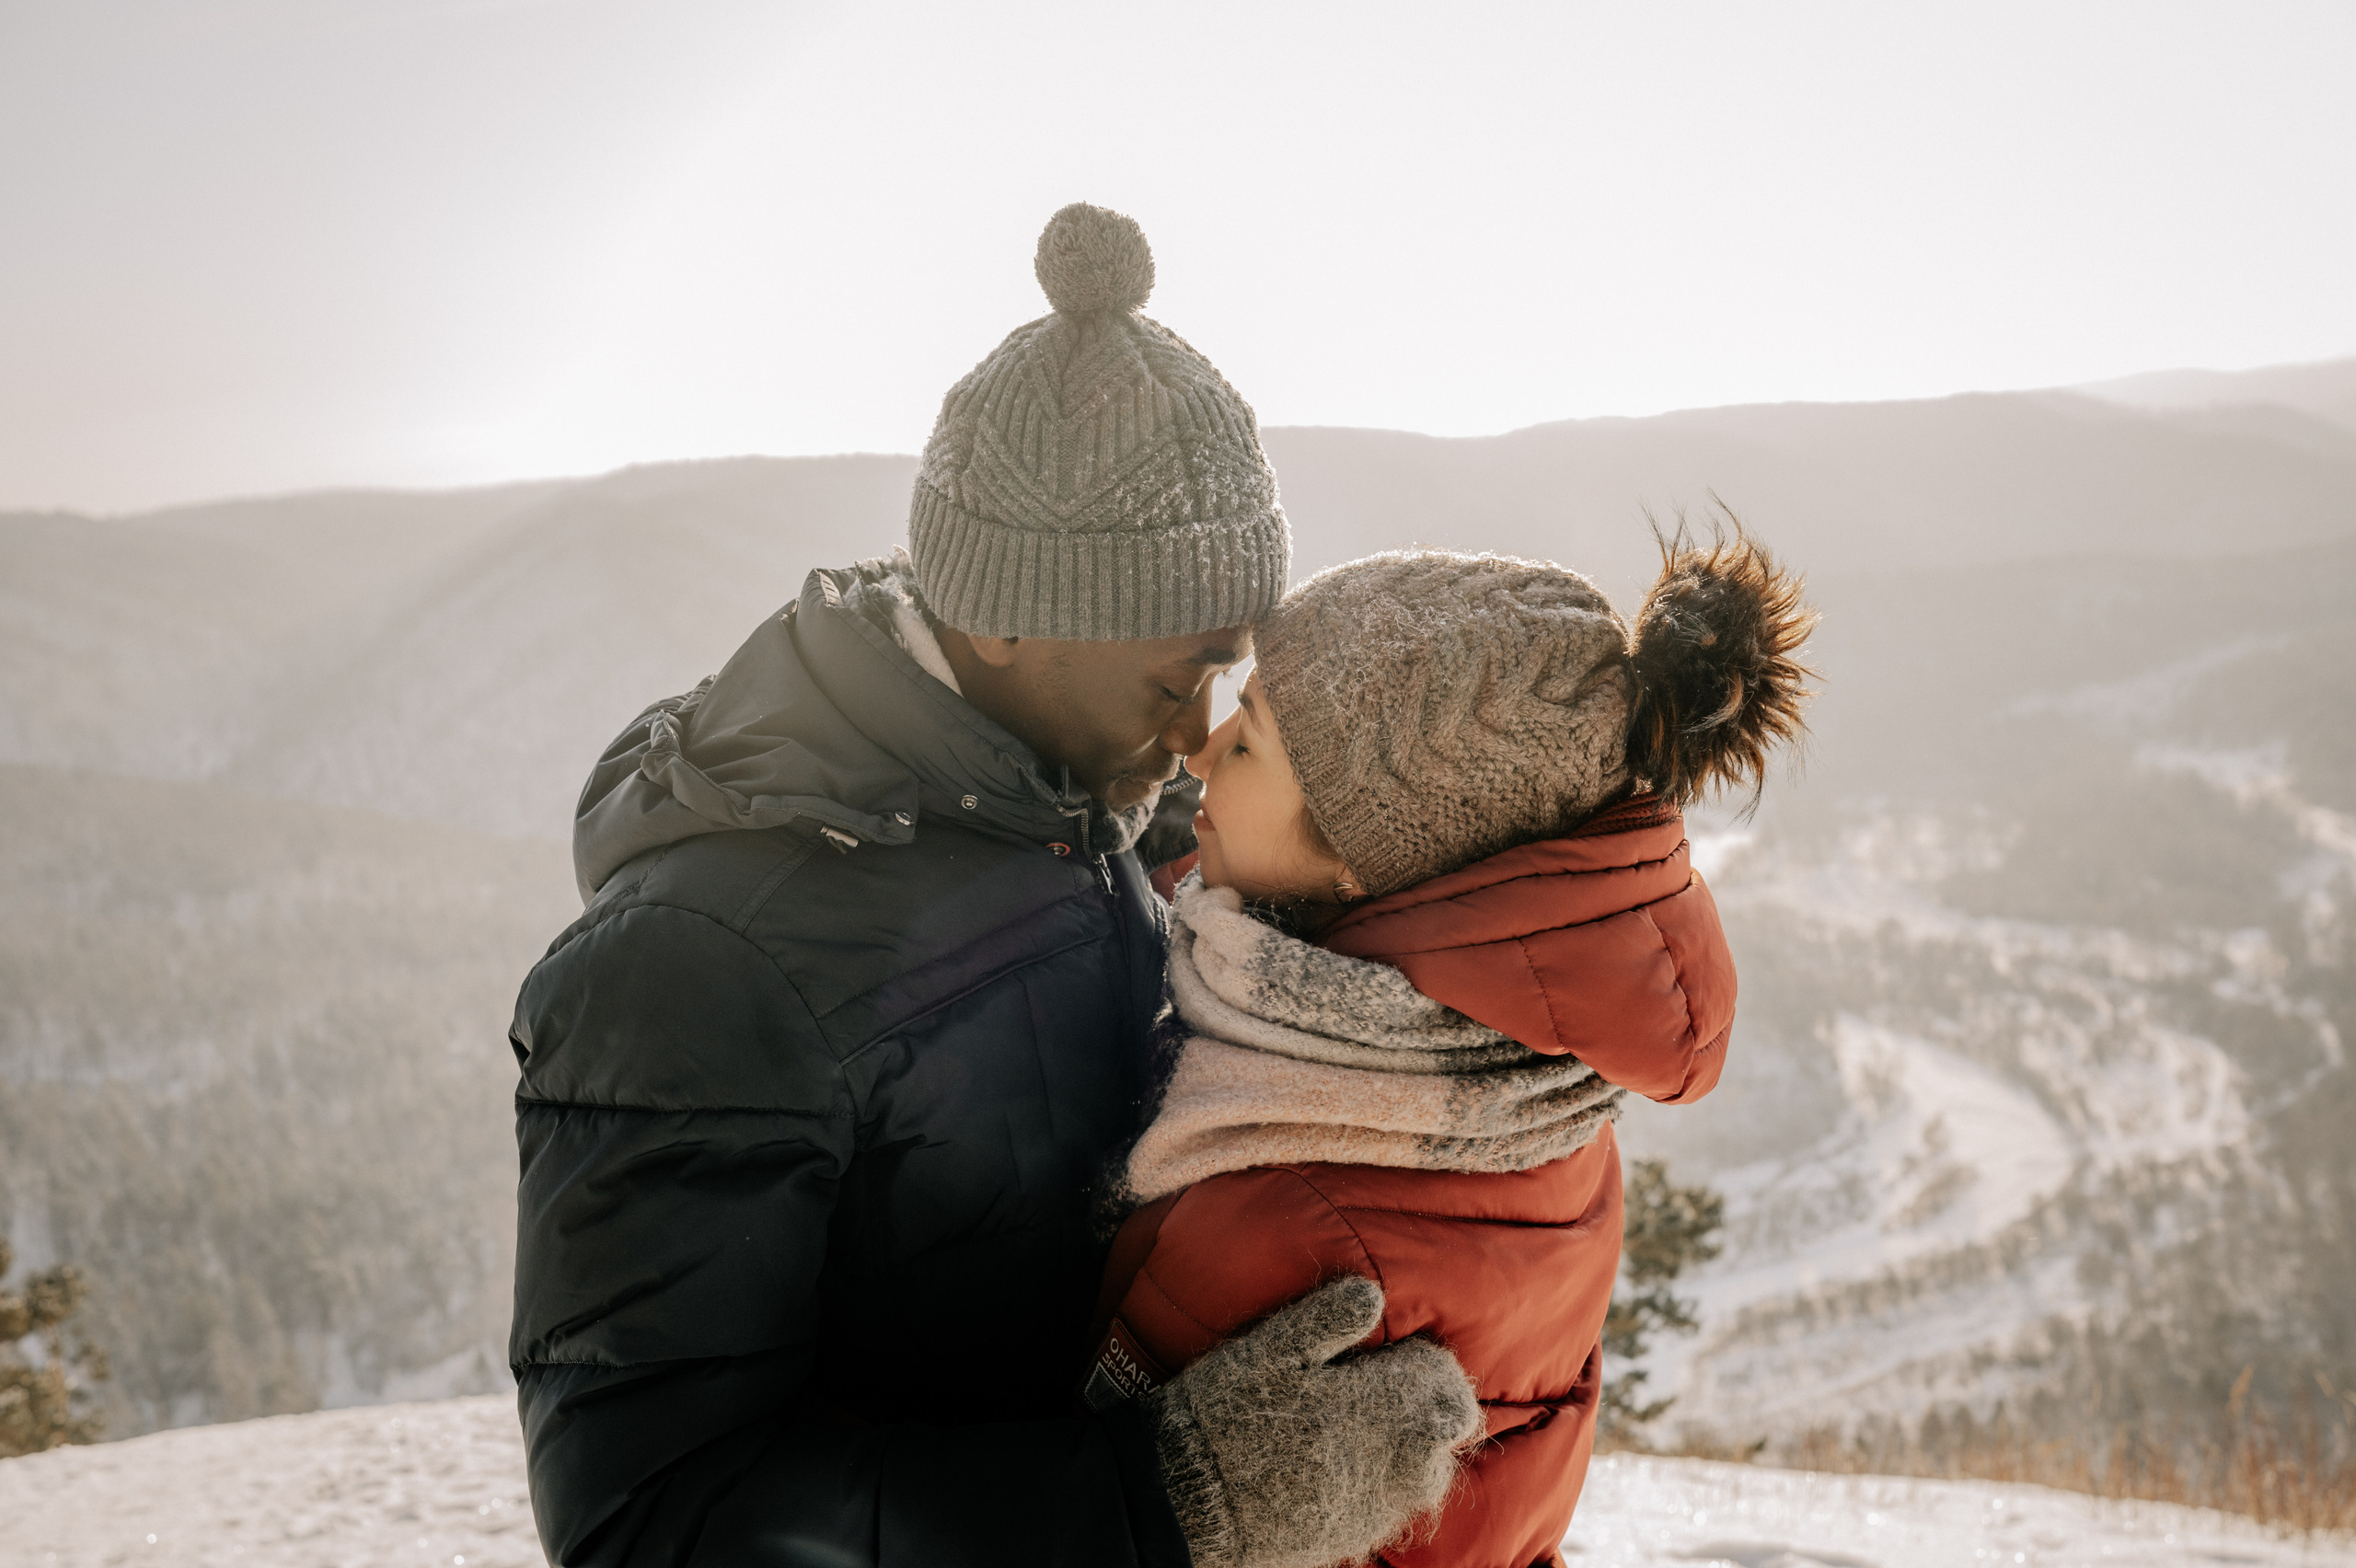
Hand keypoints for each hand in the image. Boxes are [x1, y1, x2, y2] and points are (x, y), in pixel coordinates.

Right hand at [1145, 1275, 1480, 1567]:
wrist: (1191, 1501)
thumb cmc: (1226, 1414)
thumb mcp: (1269, 1351)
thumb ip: (1326, 1319)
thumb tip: (1372, 1293)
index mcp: (1379, 1407)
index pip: (1441, 1376)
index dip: (1424, 1358)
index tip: (1396, 1351)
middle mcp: (1394, 1461)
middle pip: (1451, 1426)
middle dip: (1434, 1399)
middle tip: (1396, 1384)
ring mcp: (1378, 1505)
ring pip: (1433, 1471)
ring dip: (1418, 1444)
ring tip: (1378, 1426)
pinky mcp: (1358, 1536)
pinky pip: (1398, 1506)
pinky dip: (1390, 1482)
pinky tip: (1354, 1466)